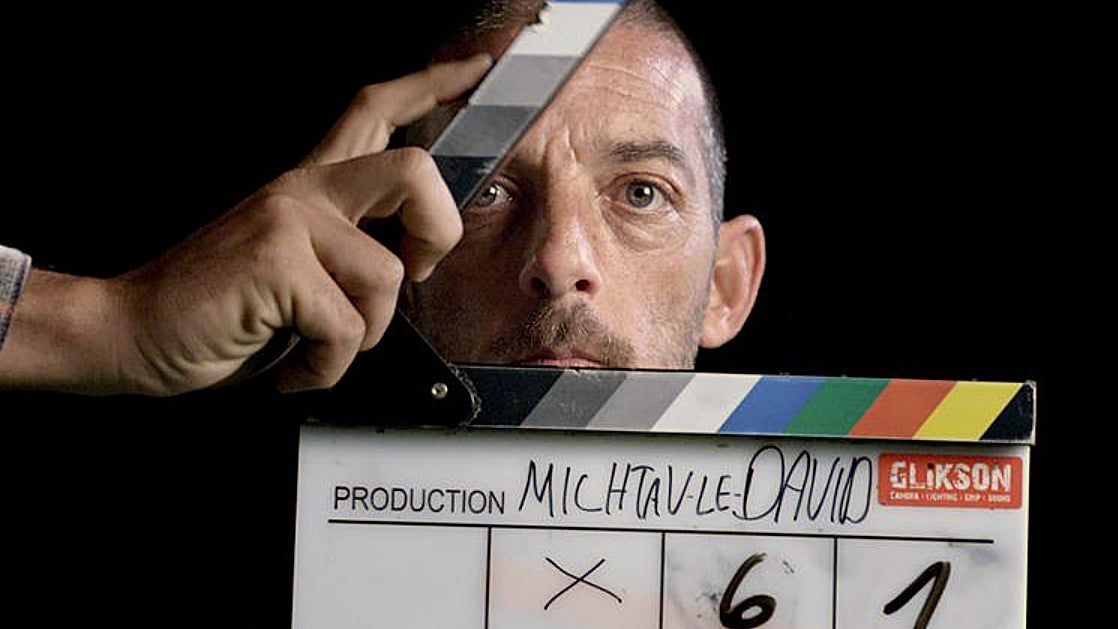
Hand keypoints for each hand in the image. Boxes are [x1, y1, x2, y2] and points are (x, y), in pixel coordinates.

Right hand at [0, 54, 491, 395]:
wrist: (128, 332)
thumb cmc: (217, 311)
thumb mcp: (293, 269)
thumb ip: (344, 251)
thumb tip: (410, 265)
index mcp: (309, 187)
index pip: (375, 111)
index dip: (432, 85)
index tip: (475, 69)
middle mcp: (302, 190)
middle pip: (412, 169)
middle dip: (439, 230)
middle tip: (416, 268)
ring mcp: (288, 220)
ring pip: (386, 277)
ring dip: (361, 337)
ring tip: (314, 347)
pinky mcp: (275, 261)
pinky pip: (349, 328)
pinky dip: (326, 367)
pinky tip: (292, 367)